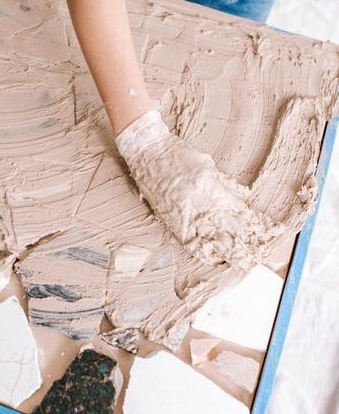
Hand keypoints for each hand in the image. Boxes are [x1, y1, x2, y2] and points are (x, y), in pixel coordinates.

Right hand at [116, 110, 283, 268]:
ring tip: (245, 259)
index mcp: (209, 186)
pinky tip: (217, 258)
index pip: (238, 210)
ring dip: (230, 251)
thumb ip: (225, 183)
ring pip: (212, 241)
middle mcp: (198, 204)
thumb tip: (243, 197)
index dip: (254, 223)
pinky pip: (191, 244)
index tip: (267, 230)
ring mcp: (184, 215)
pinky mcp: (172, 222)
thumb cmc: (177, 154)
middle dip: (248, 241)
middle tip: (262, 250)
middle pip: (229, 229)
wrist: (147, 153)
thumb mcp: (207, 164)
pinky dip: (206, 253)